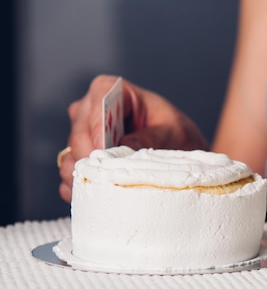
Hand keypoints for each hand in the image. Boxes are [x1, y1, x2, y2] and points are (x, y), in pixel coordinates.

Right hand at [59, 75, 209, 201]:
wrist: (177, 152)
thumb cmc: (175, 135)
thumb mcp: (174, 133)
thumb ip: (152, 137)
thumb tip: (125, 147)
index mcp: (115, 92)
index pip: (99, 99)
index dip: (98, 125)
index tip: (104, 150)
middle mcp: (91, 109)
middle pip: (79, 132)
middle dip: (92, 158)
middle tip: (111, 178)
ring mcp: (81, 134)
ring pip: (70, 155)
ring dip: (86, 176)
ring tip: (109, 191)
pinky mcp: (78, 158)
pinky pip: (68, 175)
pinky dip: (81, 188)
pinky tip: (101, 196)